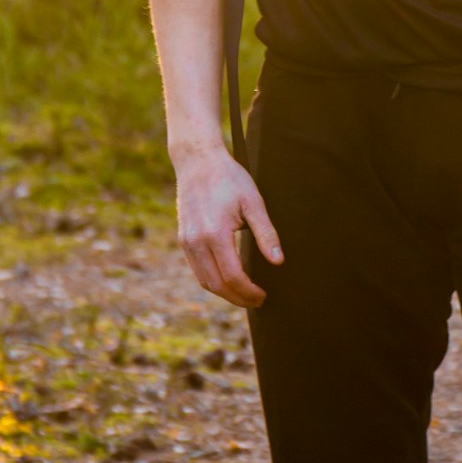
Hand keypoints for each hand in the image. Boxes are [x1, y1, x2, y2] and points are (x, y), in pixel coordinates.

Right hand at [175, 144, 282, 307]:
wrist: (198, 161)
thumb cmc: (230, 178)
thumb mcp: (253, 202)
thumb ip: (266, 234)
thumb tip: (278, 261)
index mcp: (215, 234)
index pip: (232, 276)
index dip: (249, 291)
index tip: (263, 295)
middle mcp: (196, 242)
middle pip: (216, 285)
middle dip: (238, 298)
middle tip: (257, 301)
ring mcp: (187, 242)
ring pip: (204, 281)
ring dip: (224, 293)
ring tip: (244, 294)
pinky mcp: (183, 239)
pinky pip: (196, 270)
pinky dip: (212, 281)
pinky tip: (228, 280)